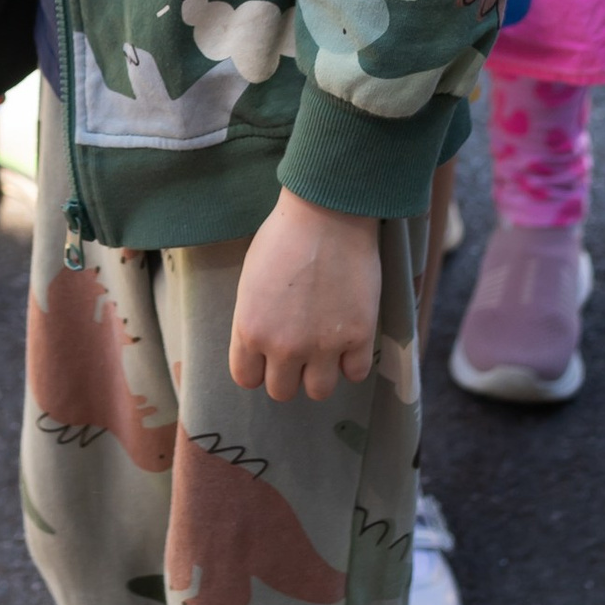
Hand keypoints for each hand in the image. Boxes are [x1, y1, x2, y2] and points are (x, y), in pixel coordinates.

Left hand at [229, 190, 381, 401]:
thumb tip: (262, 344)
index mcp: (250, 329)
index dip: (258, 368)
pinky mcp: (358, 337)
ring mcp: (323, 345)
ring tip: (325, 349)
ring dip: (321, 374)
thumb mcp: (251, 280)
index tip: (268, 356)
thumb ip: (255, 319)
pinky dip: (352, 362)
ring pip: (318, 391)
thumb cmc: (283, 236)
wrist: (328, 212)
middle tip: (299, 350)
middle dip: (289, 374)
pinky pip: (355, 374)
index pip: (246, 379)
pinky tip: (349, 340)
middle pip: (282, 391)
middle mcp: (283, 346)